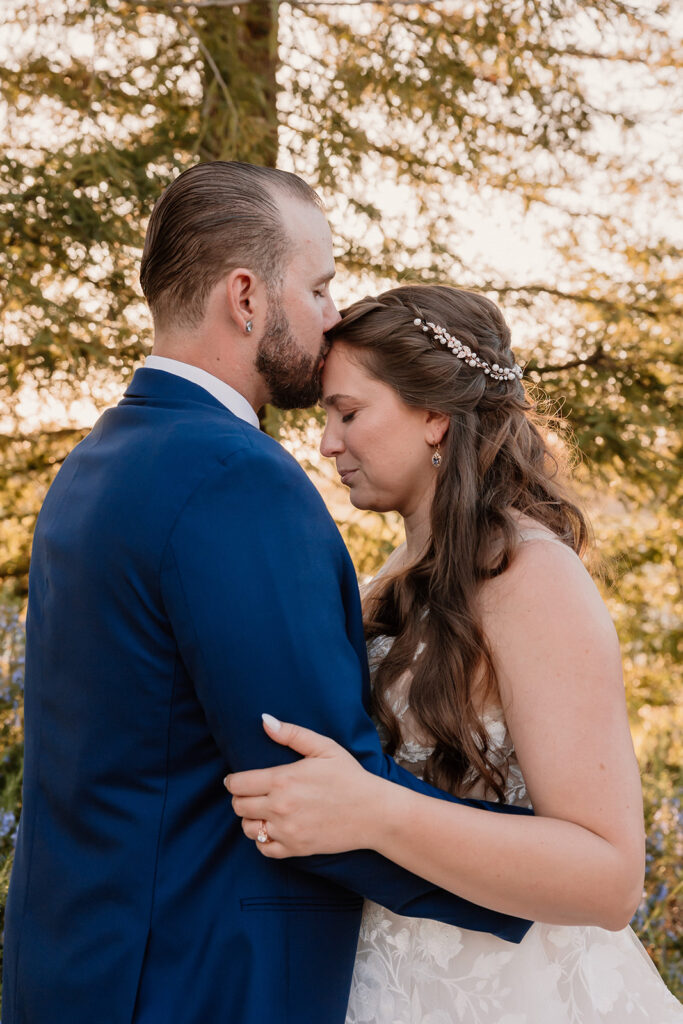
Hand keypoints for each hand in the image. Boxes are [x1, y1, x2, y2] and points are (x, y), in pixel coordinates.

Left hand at [224, 714, 381, 857]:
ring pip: (248, 828)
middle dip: (241, 798)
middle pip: (239, 806)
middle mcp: (280, 807)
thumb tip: (264, 720)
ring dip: (250, 819)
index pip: (238, 784)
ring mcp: (287, 831)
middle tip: (252, 793)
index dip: (233, 781)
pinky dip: (263, 840)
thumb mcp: (324, 747)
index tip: (237, 780)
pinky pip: (264, 849)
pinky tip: (273, 828)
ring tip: (262, 811)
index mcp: (284, 780)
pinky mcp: (296, 849)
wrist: (374, 813)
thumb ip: (291, 734)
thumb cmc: (350, 776)